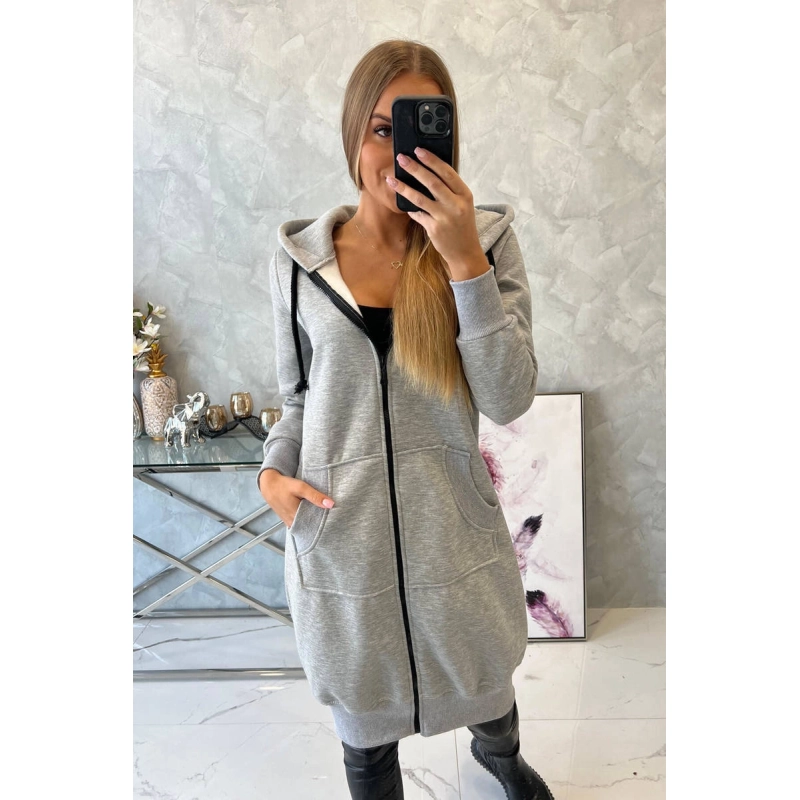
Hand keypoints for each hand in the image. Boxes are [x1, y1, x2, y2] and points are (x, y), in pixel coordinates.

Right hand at [258, 469, 334, 528]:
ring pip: (305, 524)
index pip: (315, 524)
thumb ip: (315, 496)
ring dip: (313, 520)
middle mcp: (293, 522)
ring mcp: (289, 522)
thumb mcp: (300, 487)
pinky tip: (312, 514)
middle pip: (310, 525)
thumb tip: (331, 504)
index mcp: (296, 516)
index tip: (334, 518)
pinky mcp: (287, 519)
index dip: (325, 521)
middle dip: (320, 522)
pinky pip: (299, 522)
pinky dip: (306, 519)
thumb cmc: (284, 485)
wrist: (268, 485)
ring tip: (323, 515)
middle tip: (331, 517)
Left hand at [388, 148, 483, 268]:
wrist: (465, 252)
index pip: (447, 172)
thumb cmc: (462, 226)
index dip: (432, 160)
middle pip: (432, 182)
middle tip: (401, 158)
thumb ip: (450, 190)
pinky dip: (409, 207)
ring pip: (420, 198)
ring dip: (404, 187)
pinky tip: (400, 200)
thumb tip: (429, 172)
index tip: (419, 150)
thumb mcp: (463, 205)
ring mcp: (444, 217)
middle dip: (415, 168)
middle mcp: (456, 205)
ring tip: (391, 179)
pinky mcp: (434, 228)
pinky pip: (417, 214)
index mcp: (465, 195)